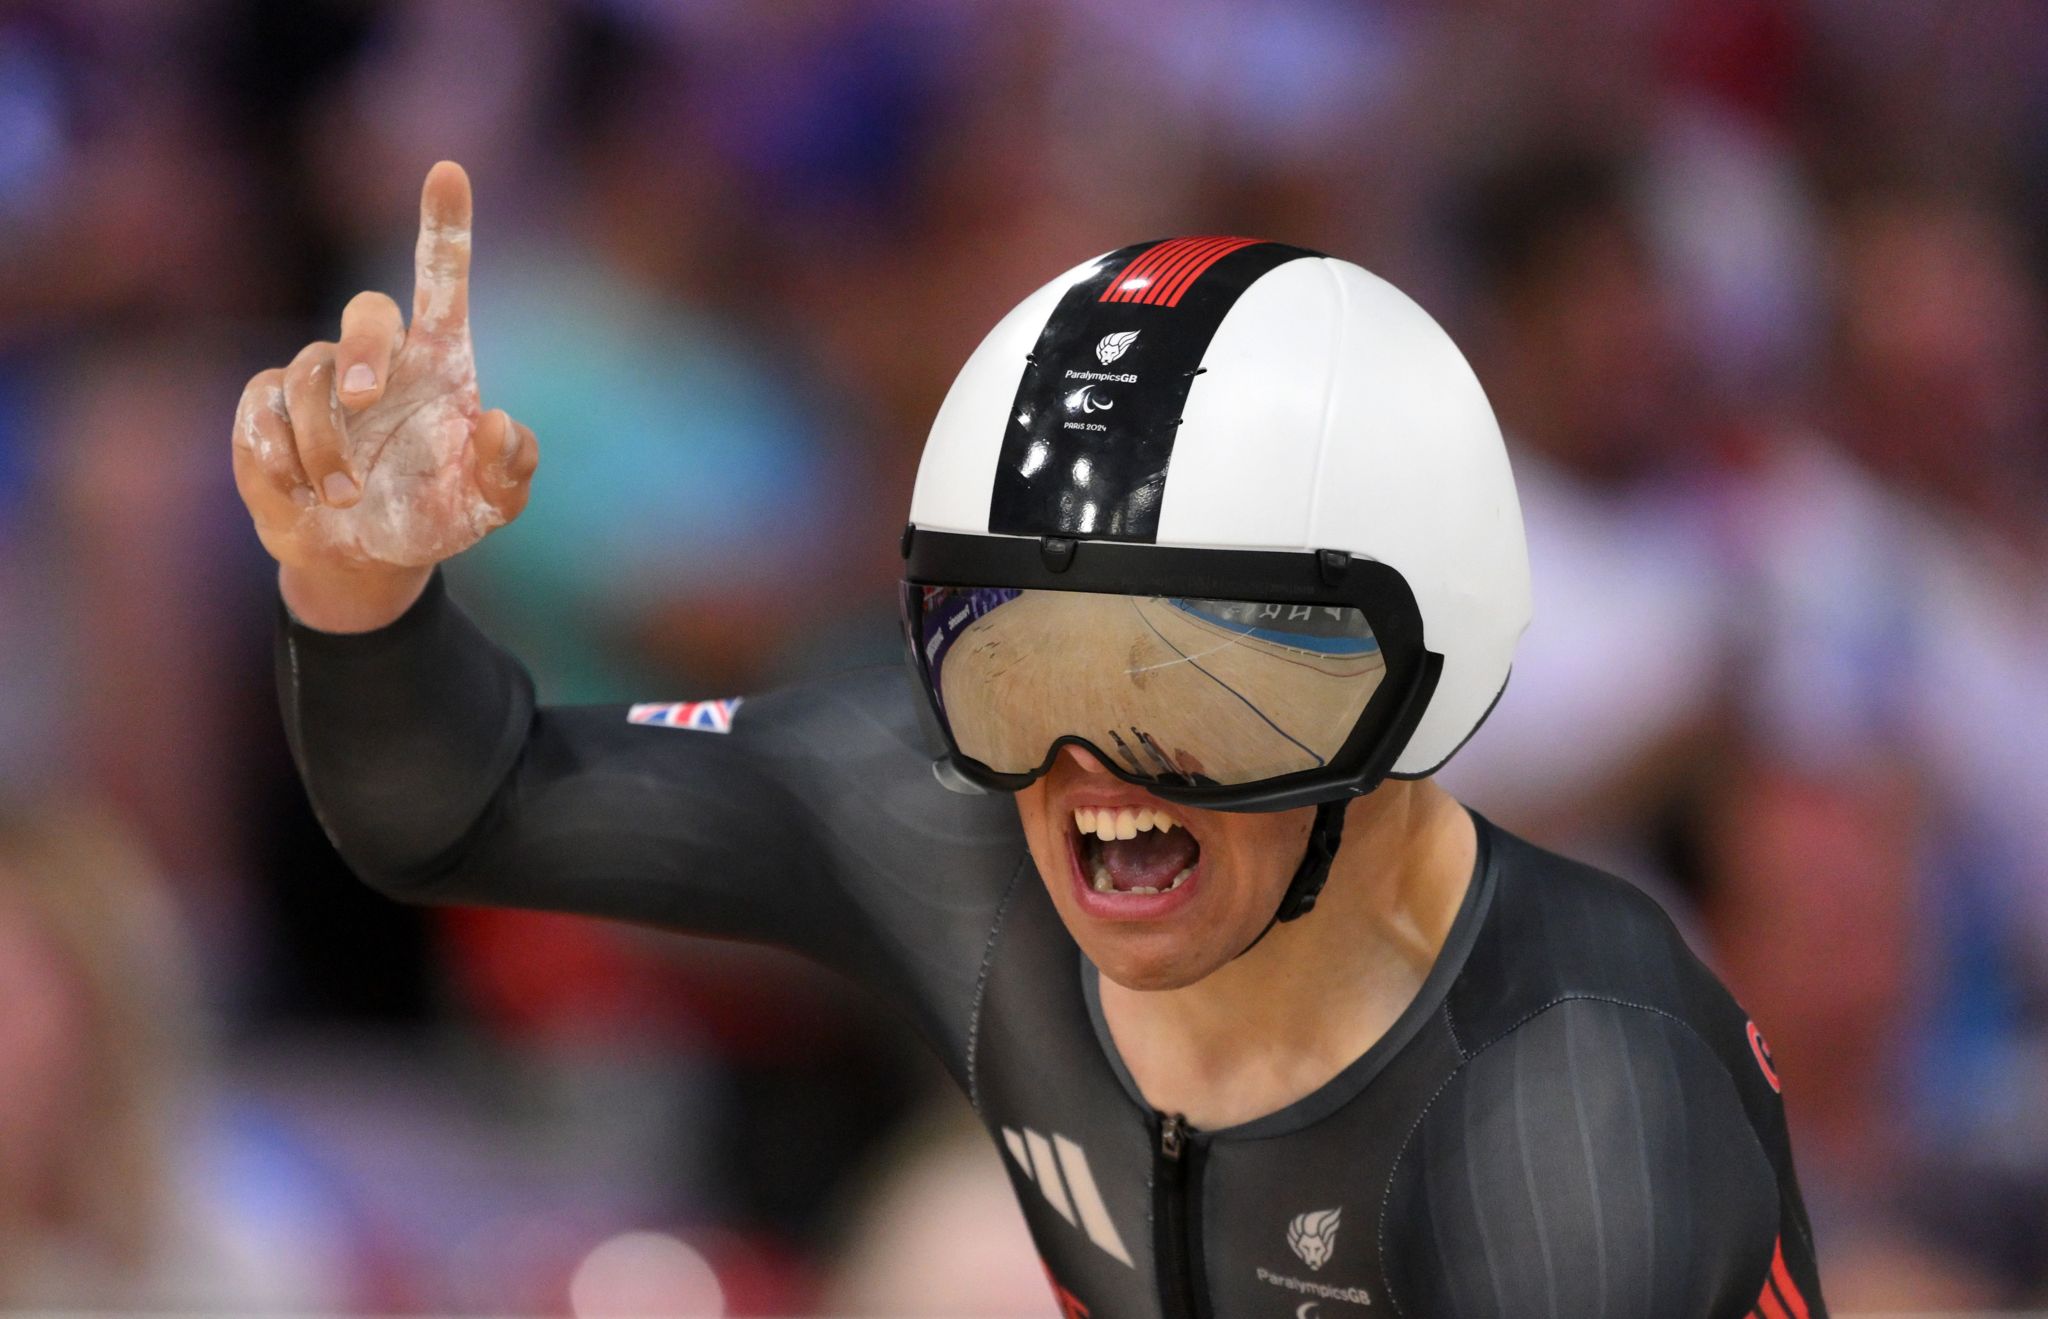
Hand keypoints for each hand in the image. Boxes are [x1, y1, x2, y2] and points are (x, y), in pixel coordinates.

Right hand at [232, 161, 537, 628]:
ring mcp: (317, 381)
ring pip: (307, 377)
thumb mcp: (488, 506)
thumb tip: (500, 424)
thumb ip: (509, 471)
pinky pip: (260, 413)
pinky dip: (280, 459)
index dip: (443, 224)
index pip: (441, 277)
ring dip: (325, 446)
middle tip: (367, 399)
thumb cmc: (435, 515)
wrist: (368, 559)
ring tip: (342, 499)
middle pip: (366, 312)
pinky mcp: (264, 411)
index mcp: (439, 362)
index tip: (448, 170)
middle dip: (363, 348)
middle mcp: (379, 359)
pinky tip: (302, 497)